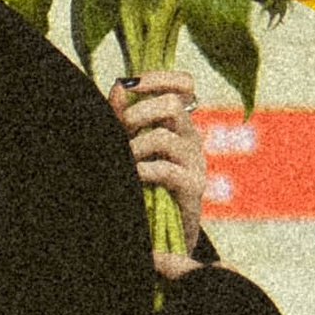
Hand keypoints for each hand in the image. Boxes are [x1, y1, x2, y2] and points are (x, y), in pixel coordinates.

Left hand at [110, 68, 207, 275]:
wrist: (161, 236)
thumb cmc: (141, 185)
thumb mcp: (129, 145)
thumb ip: (123, 116)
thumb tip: (118, 87)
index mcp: (178, 123)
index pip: (184, 84)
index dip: (160, 77)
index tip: (130, 85)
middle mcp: (191, 138)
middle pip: (173, 104)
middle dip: (138, 112)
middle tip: (120, 130)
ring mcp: (195, 163)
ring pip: (165, 136)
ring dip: (134, 146)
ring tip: (122, 161)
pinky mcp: (193, 189)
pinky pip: (166, 170)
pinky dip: (141, 171)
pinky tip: (132, 178)